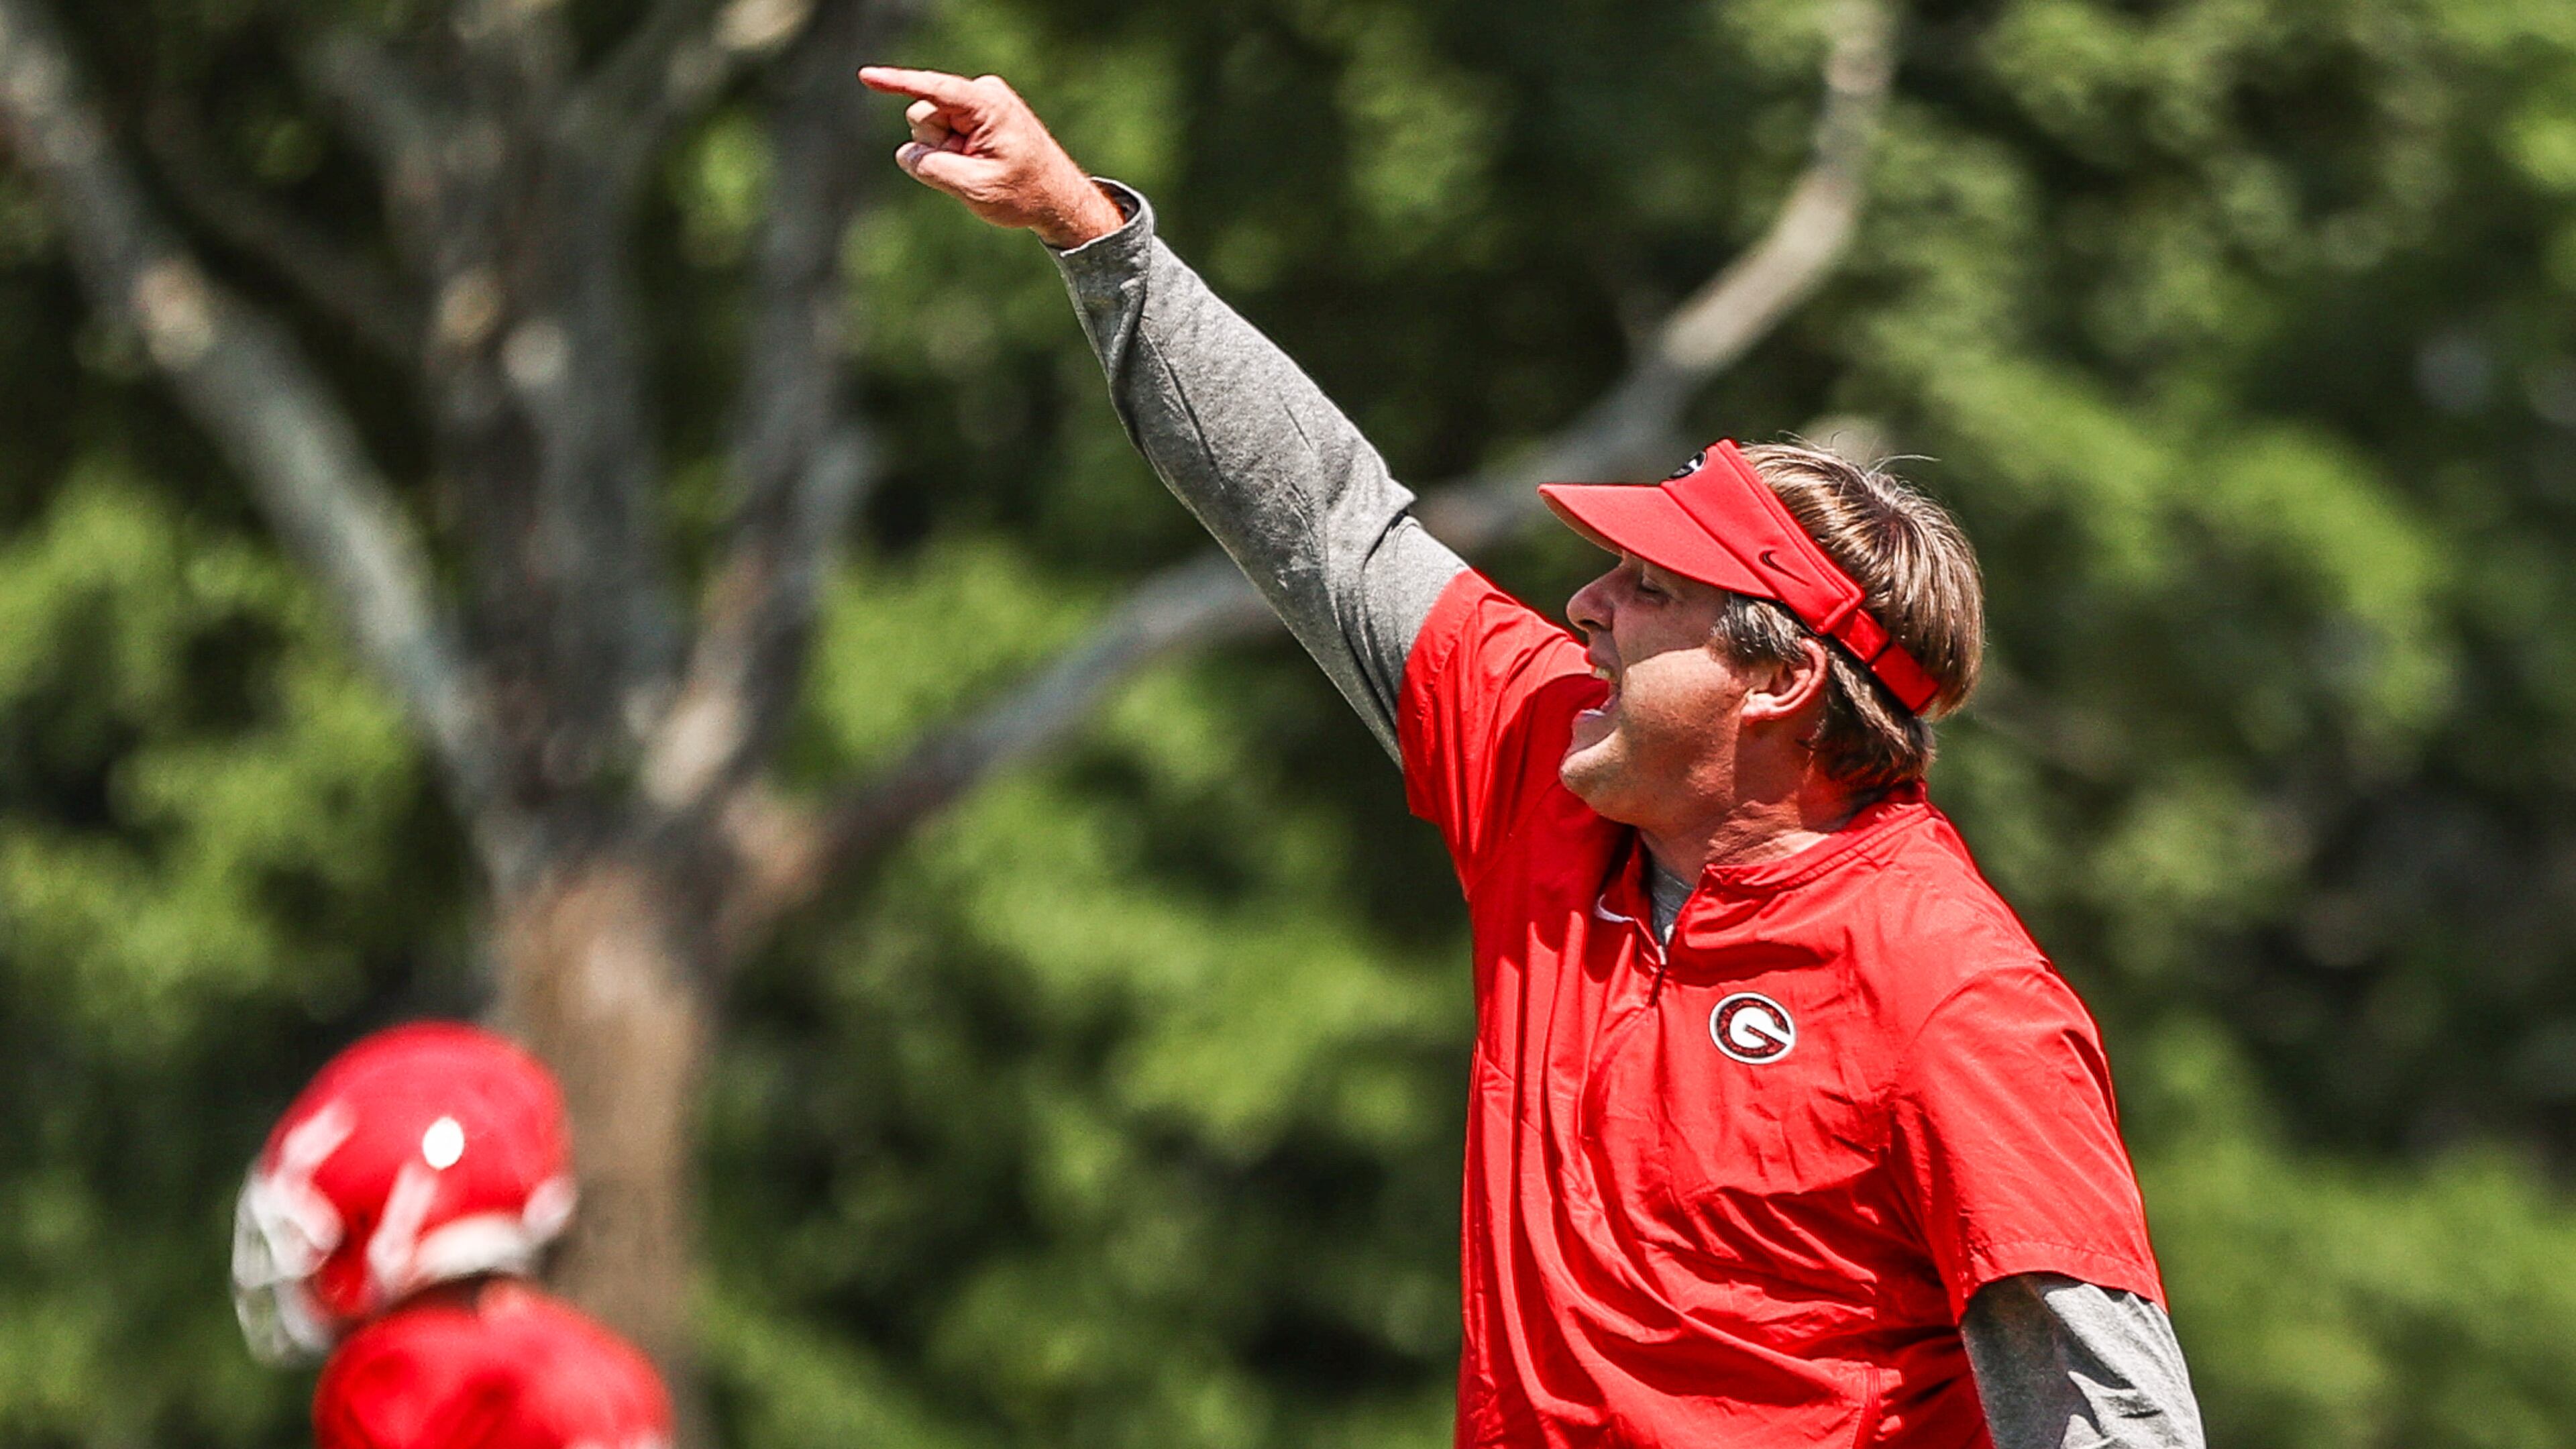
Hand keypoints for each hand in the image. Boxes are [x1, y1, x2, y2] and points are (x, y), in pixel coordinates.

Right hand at [856, 67, 1128, 248]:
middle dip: (933, 144)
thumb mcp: (975, 187)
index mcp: (986, 104)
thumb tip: (906, 153)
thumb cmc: (1024, 194)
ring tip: (977, 166)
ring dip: (943, 151)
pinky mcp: (975, 116)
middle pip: (923, 113)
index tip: (865, 76)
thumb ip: (932, 169)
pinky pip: (941, 131)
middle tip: (969, 168)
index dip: (896, 83)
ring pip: (928, 124)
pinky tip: (975, 163)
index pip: (932, 89)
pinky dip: (951, 152)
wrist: (1057, 199)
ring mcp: (978, 104)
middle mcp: (981, 95)